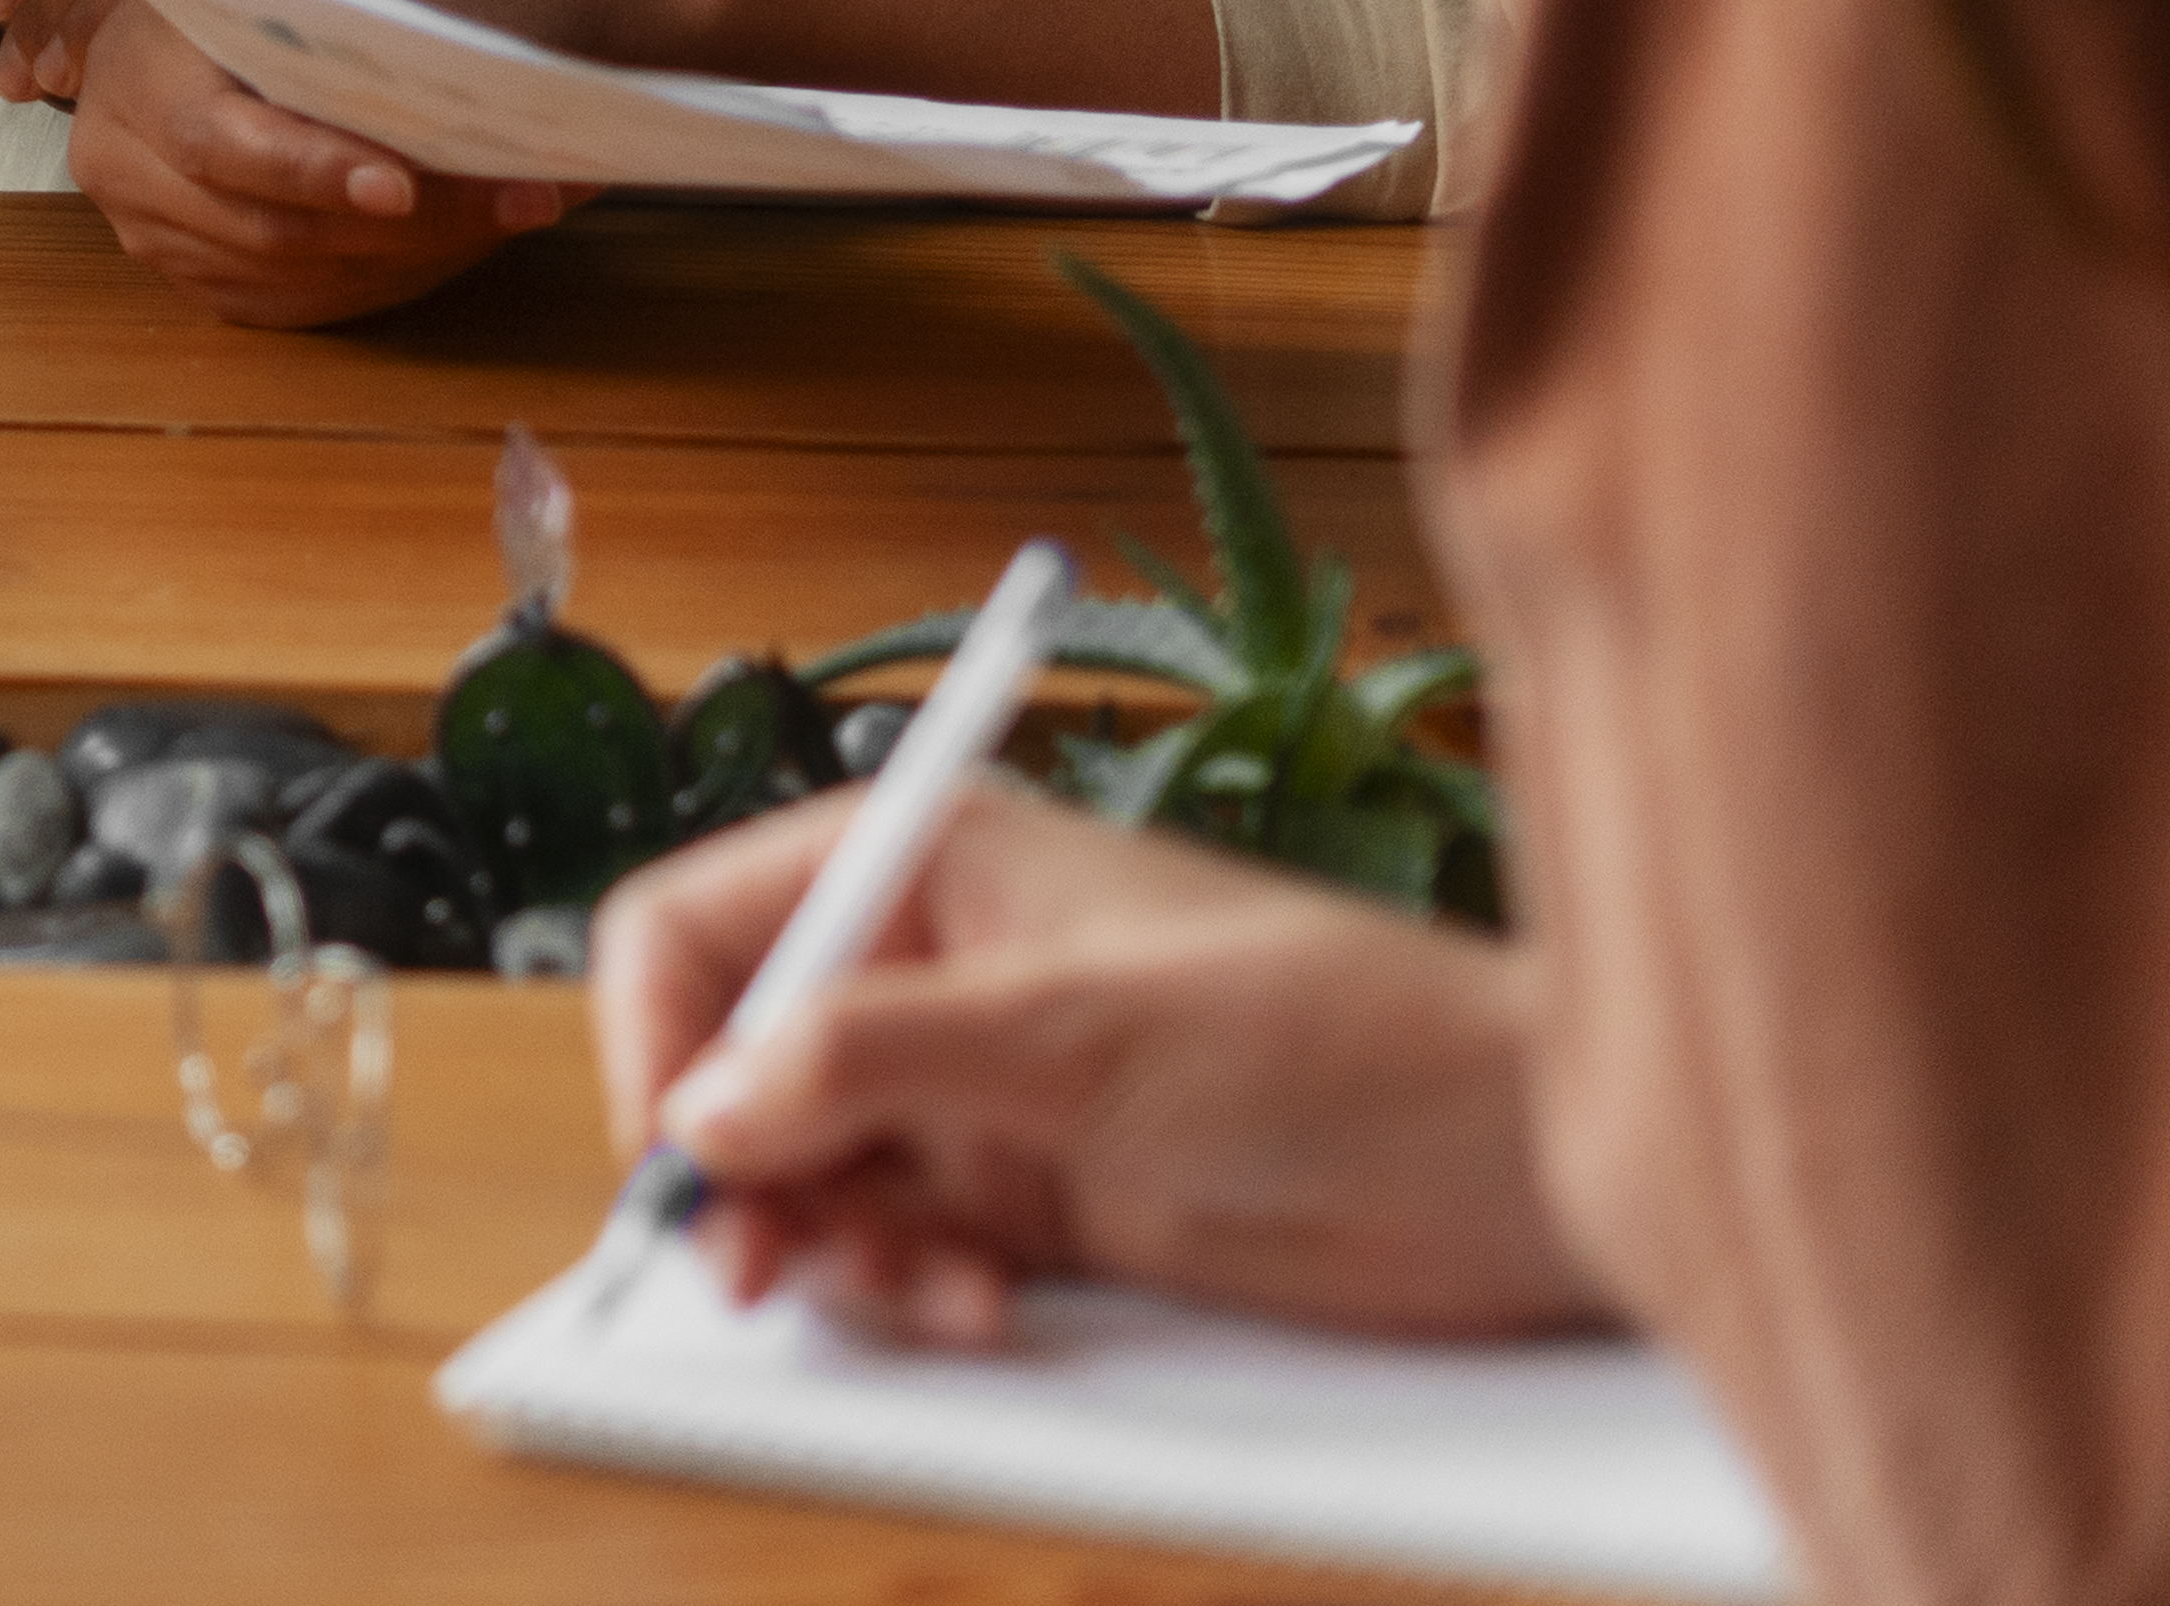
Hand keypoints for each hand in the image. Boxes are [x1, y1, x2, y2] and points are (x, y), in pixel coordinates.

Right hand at [62, 2, 577, 320]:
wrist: (163, 29)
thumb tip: (433, 34)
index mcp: (135, 80)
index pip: (221, 144)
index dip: (313, 169)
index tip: (402, 184)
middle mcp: (130, 172)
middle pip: (279, 230)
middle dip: (415, 220)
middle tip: (526, 195)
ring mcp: (162, 238)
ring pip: (306, 279)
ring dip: (424, 254)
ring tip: (523, 206)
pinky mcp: (203, 281)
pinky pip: (309, 304)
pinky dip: (394, 276)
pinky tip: (466, 237)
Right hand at [591, 787, 1597, 1348]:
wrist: (1512, 1167)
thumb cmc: (1335, 1036)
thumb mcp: (1080, 1035)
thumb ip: (871, 1056)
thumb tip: (707, 1109)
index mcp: (923, 863)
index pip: (700, 930)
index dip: (657, 1042)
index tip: (679, 1158)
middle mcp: (930, 969)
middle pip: (732, 1067)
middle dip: (738, 1172)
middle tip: (762, 1269)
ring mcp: (978, 1090)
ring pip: (806, 1175)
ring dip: (833, 1247)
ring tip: (923, 1290)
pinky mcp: (1032, 1198)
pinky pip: (899, 1248)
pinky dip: (910, 1290)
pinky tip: (980, 1306)